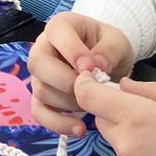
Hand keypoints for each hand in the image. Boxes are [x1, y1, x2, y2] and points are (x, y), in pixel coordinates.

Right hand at [27, 13, 133, 135]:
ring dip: (68, 102)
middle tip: (91, 89)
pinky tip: (80, 129)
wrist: (107, 62)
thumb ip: (109, 50)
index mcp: (60, 27)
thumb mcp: (117, 42)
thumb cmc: (108, 47)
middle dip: (66, 81)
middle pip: (38, 64)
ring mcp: (39, 75)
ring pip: (41, 90)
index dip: (72, 51)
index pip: (56, 33)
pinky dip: (58, 124)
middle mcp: (42, 48)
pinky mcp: (41, 97)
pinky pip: (39, 113)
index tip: (92, 67)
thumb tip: (96, 67)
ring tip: (93, 104)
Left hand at [74, 74, 155, 155]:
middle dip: (117, 115)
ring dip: (133, 143)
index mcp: (138, 118)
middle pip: (103, 121)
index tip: (92, 83)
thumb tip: (123, 85)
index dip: (85, 86)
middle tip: (153, 120)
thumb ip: (152, 92)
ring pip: (119, 147)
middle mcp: (125, 146)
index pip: (89, 96)